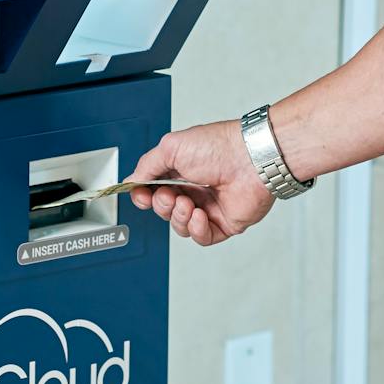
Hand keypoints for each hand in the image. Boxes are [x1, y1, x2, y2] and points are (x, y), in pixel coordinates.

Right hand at [127, 120, 274, 246]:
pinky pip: (202, 237)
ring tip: (187, 204)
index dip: (144, 195)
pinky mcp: (224, 223)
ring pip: (180, 226)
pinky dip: (196, 229)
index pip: (153, 188)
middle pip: (164, 209)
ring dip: (179, 217)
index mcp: (181, 168)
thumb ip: (147, 166)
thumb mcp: (171, 147)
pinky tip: (199, 215)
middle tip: (169, 196)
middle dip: (162, 205)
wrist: (251, 160)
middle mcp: (194, 187)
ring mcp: (208, 206)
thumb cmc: (219, 146)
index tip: (140, 195)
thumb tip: (132, 180)